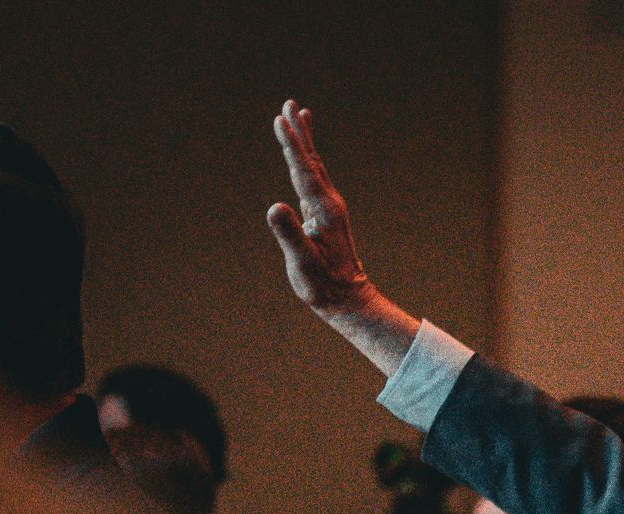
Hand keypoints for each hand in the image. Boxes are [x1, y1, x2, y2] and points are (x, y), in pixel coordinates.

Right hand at [266, 100, 378, 315]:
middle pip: (311, 160)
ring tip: (298, 115)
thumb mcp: (302, 263)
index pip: (303, 171)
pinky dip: (306, 160)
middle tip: (290, 104)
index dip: (291, 145)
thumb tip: (274, 207)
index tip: (280, 120)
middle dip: (299, 132)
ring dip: (304, 141)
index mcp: (323, 211)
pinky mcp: (324, 214)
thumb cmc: (324, 286)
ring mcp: (328, 208)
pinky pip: (313, 179)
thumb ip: (289, 235)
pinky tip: (302, 157)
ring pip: (314, 166)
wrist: (348, 299)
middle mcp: (329, 203)